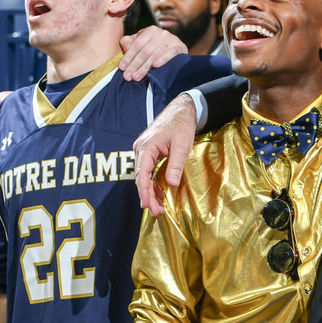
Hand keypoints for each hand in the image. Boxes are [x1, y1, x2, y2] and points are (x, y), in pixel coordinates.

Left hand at [118, 26, 188, 81]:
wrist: (175, 49)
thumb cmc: (154, 47)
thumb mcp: (140, 43)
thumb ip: (130, 43)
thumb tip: (125, 47)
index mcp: (149, 30)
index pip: (136, 44)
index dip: (128, 57)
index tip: (122, 68)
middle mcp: (161, 33)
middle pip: (145, 51)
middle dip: (135, 65)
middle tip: (128, 77)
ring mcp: (171, 39)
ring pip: (155, 54)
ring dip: (145, 67)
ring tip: (137, 77)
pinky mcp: (180, 46)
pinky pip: (171, 54)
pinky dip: (163, 59)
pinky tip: (155, 66)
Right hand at [133, 93, 197, 215]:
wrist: (181, 110)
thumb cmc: (181, 125)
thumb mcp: (181, 145)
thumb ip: (175, 164)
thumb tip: (171, 184)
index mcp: (146, 146)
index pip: (141, 173)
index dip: (143, 191)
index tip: (146, 204)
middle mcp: (140, 149)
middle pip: (140, 177)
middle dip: (147, 196)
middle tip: (156, 212)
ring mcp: (143, 151)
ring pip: (143, 176)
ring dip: (150, 191)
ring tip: (158, 208)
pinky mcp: (148, 152)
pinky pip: (148, 171)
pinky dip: (152, 183)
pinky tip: (158, 195)